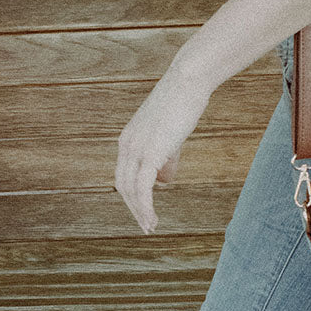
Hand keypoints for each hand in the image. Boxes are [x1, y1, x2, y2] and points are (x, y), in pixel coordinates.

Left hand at [114, 69, 211, 233]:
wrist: (187, 82)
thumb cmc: (183, 104)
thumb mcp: (170, 135)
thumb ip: (165, 158)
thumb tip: (165, 181)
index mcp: (128, 141)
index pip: (124, 175)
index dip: (132, 196)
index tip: (142, 211)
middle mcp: (126, 146)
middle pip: (123, 186)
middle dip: (134, 208)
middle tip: (147, 226)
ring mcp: (136, 150)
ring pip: (131, 190)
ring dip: (140, 212)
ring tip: (151, 227)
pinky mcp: (149, 153)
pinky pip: (143, 188)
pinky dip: (145, 207)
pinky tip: (152, 219)